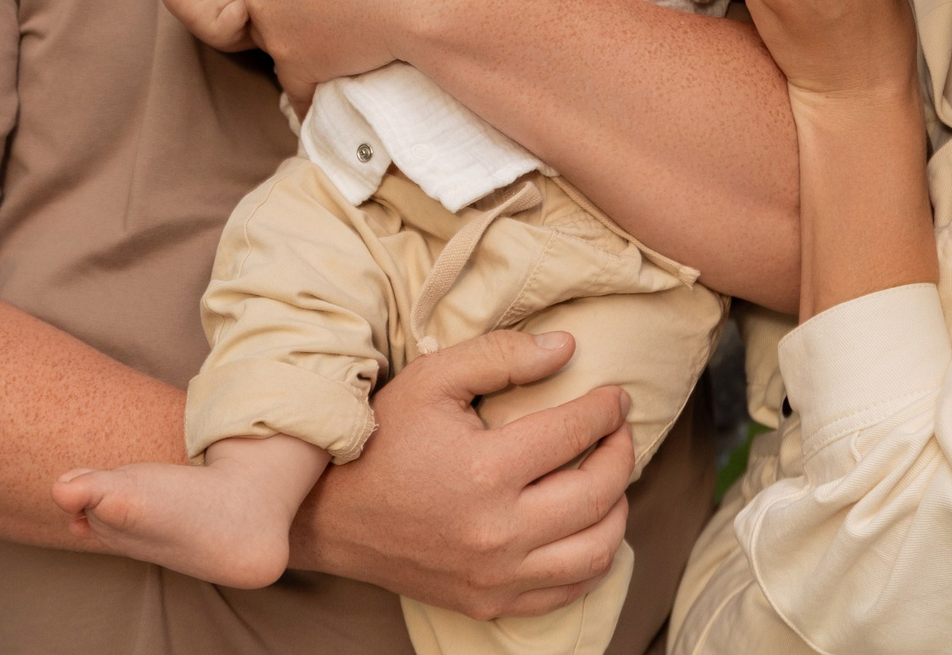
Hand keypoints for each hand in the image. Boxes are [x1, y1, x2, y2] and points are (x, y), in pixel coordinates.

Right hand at [289, 331, 634, 618]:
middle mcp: (498, 532)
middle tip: (620, 432)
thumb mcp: (430, 380)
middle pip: (596, 494)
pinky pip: (566, 592)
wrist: (330, 515)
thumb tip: (567, 349)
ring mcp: (496, 576)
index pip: (574, 433)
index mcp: (485, 471)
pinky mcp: (489, 602)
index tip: (616, 397)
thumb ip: (499, 357)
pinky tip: (589, 530)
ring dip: (617, 511)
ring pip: (594, 552)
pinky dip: (592, 562)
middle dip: (621, 455)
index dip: (605, 410)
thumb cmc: (380, 440)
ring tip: (611, 481)